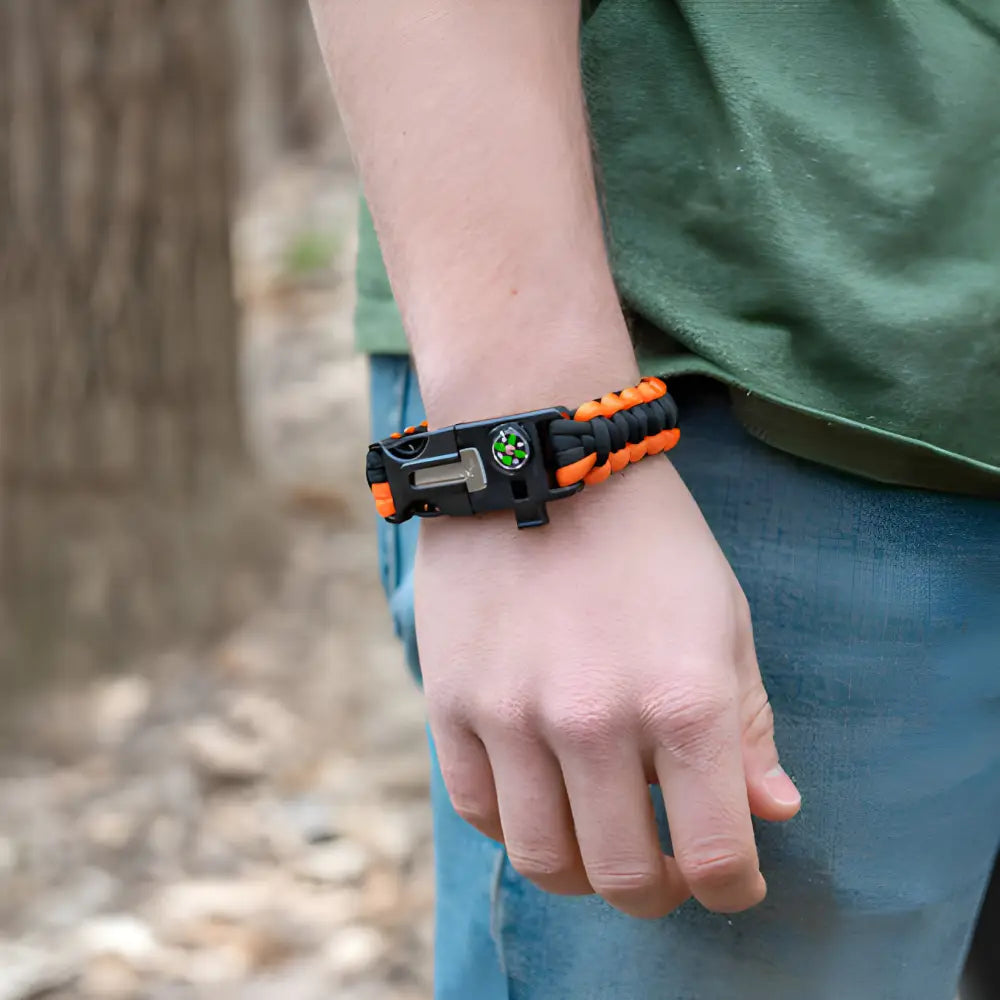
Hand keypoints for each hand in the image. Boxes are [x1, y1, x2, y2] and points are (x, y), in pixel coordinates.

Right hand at [416, 456, 801, 918]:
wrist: (539, 460)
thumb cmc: (648, 539)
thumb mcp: (722, 618)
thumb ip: (749, 726)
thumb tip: (775, 813)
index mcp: (684, 700)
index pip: (719, 856)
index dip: (734, 890)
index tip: (732, 881)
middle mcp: (595, 720)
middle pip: (625, 877)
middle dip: (658, 892)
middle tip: (665, 869)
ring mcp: (513, 714)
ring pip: (544, 860)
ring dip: (582, 872)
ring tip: (598, 841)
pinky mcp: (451, 701)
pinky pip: (479, 809)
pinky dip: (516, 824)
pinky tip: (541, 795)